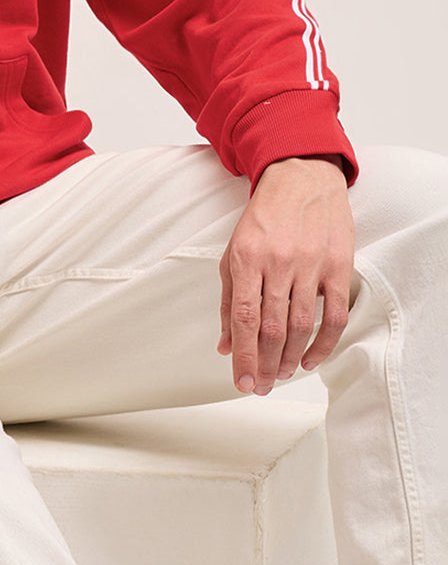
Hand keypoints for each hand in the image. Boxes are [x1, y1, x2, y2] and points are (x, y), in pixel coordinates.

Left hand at [218, 156, 354, 394]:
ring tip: (281, 375)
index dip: (244, 356)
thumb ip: (229, 300)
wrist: (302, 178)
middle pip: (273, 328)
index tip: (242, 382)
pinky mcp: (338, 266)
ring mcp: (311, 264)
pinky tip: (310, 360)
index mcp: (246, 258)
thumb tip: (226, 345)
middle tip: (261, 386)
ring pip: (301, 326)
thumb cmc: (264, 218)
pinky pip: (334, 315)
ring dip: (291, 358)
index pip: (245, 318)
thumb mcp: (233, 252)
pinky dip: (323, 344)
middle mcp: (278, 262)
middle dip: (265, 365)